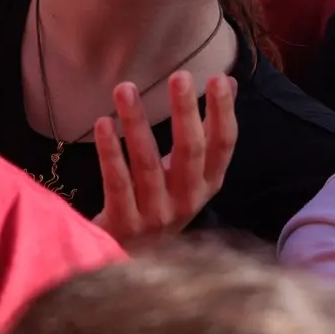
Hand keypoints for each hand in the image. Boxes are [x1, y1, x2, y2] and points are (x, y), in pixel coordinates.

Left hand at [93, 72, 237, 248]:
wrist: (130, 257)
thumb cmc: (162, 202)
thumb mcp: (190, 171)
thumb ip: (208, 129)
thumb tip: (231, 81)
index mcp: (207, 185)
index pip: (223, 145)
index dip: (223, 112)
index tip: (219, 78)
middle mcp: (187, 201)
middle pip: (189, 151)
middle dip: (185, 111)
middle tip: (179, 76)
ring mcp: (156, 216)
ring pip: (148, 163)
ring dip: (136, 122)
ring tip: (125, 88)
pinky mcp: (125, 224)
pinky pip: (117, 183)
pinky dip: (110, 152)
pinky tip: (103, 123)